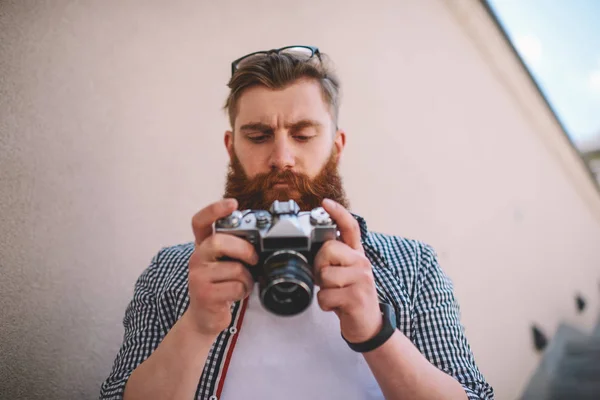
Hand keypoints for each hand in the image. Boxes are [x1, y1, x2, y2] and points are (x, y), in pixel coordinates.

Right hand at [185, 198, 257, 337]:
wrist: (205, 318)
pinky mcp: (204, 294)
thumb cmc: (221, 286)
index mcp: (203, 246)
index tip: (233, 203)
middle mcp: (196, 258)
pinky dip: (243, 291)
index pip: (200, 221)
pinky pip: (235, 287)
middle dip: (244, 249)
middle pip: (218, 241)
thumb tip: (261, 237)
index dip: (214, 209)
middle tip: (254, 259)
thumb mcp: (225, 263)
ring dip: (247, 278)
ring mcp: (197, 276)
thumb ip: (234, 248)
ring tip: (243, 284)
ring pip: (233, 268)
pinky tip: (236, 294)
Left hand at [314, 199, 382, 343]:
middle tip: (327, 281)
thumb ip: (334, 259)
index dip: (338, 213)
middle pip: (328, 249)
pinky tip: (336, 306)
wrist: (369, 325)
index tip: (325, 203)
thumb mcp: (346, 273)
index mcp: (357, 255)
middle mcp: (362, 263)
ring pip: (324, 275)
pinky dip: (325, 304)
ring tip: (335, 295)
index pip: (350, 228)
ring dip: (322, 289)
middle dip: (319, 266)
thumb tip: (314, 249)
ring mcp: (362, 280)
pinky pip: (325, 296)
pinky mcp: (357, 297)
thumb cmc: (351, 297)